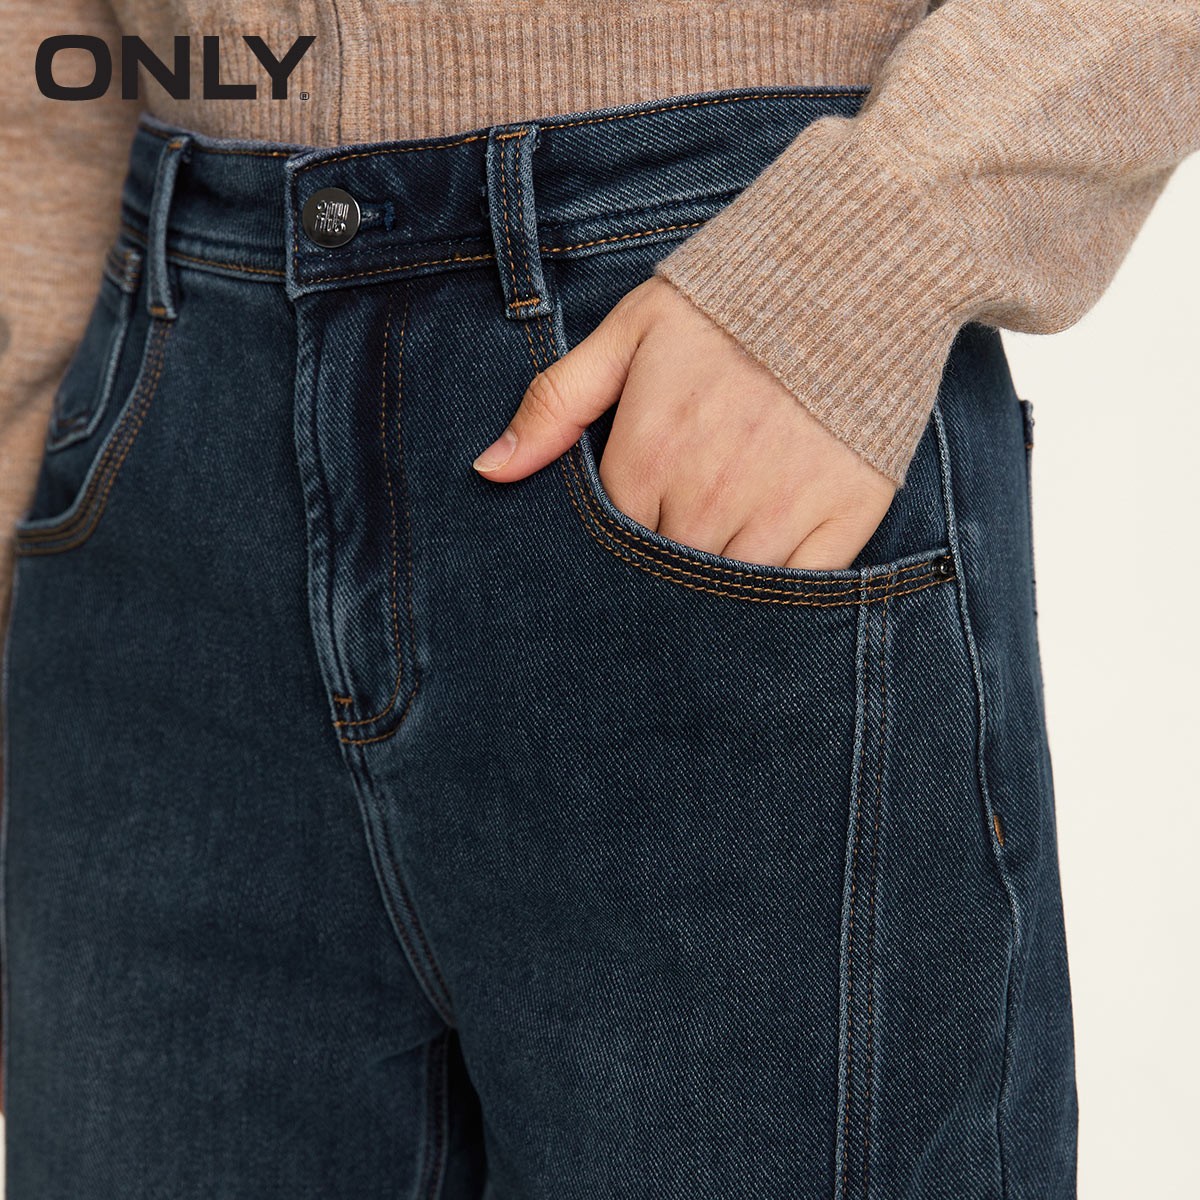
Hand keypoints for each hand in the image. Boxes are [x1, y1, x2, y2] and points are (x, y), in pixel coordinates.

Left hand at [472, 275, 895, 569]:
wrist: (854, 269)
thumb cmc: (731, 302)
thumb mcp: (629, 334)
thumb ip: (556, 403)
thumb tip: (490, 469)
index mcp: (649, 454)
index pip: (612, 539)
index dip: (621, 539)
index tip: (642, 518)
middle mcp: (706, 495)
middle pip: (664, 572)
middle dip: (665, 563)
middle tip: (684, 534)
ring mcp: (776, 512)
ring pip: (724, 593)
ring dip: (717, 588)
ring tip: (724, 550)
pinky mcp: (841, 520)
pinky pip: (799, 591)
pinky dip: (781, 595)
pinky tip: (773, 570)